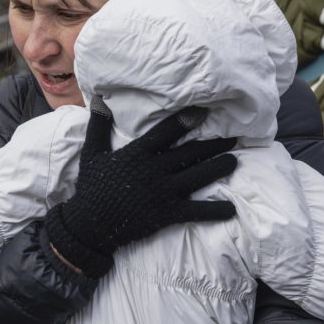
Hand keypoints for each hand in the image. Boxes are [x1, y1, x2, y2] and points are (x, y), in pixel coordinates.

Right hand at [44, 97, 237, 277]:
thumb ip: (98, 125)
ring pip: (198, 177)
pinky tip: (231, 209)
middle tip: (234, 134)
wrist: (89, 226)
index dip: (186, 119)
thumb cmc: (91, 187)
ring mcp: (162, 193)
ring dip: (218, 168)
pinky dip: (214, 211)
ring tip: (234, 160)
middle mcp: (153, 171)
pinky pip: (195, 212)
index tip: (205, 110)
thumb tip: (98, 97)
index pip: (166, 131)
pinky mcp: (166, 215)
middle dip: (213, 143)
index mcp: (137, 154)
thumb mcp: (92, 153)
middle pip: (190, 152)